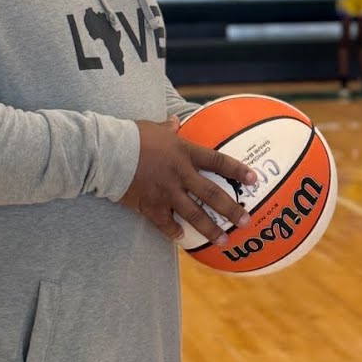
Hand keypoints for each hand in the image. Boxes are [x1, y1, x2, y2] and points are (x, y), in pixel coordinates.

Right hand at [120, 116, 257, 245]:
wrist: (108, 152)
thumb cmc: (131, 136)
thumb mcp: (153, 128)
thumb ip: (168, 128)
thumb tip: (175, 122)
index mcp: (184, 153)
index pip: (217, 161)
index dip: (237, 170)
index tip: (253, 179)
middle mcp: (180, 174)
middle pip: (212, 193)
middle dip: (231, 208)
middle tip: (245, 220)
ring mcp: (166, 192)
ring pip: (194, 214)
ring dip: (210, 228)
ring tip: (223, 240)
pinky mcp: (150, 205)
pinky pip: (166, 223)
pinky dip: (174, 232)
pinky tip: (182, 238)